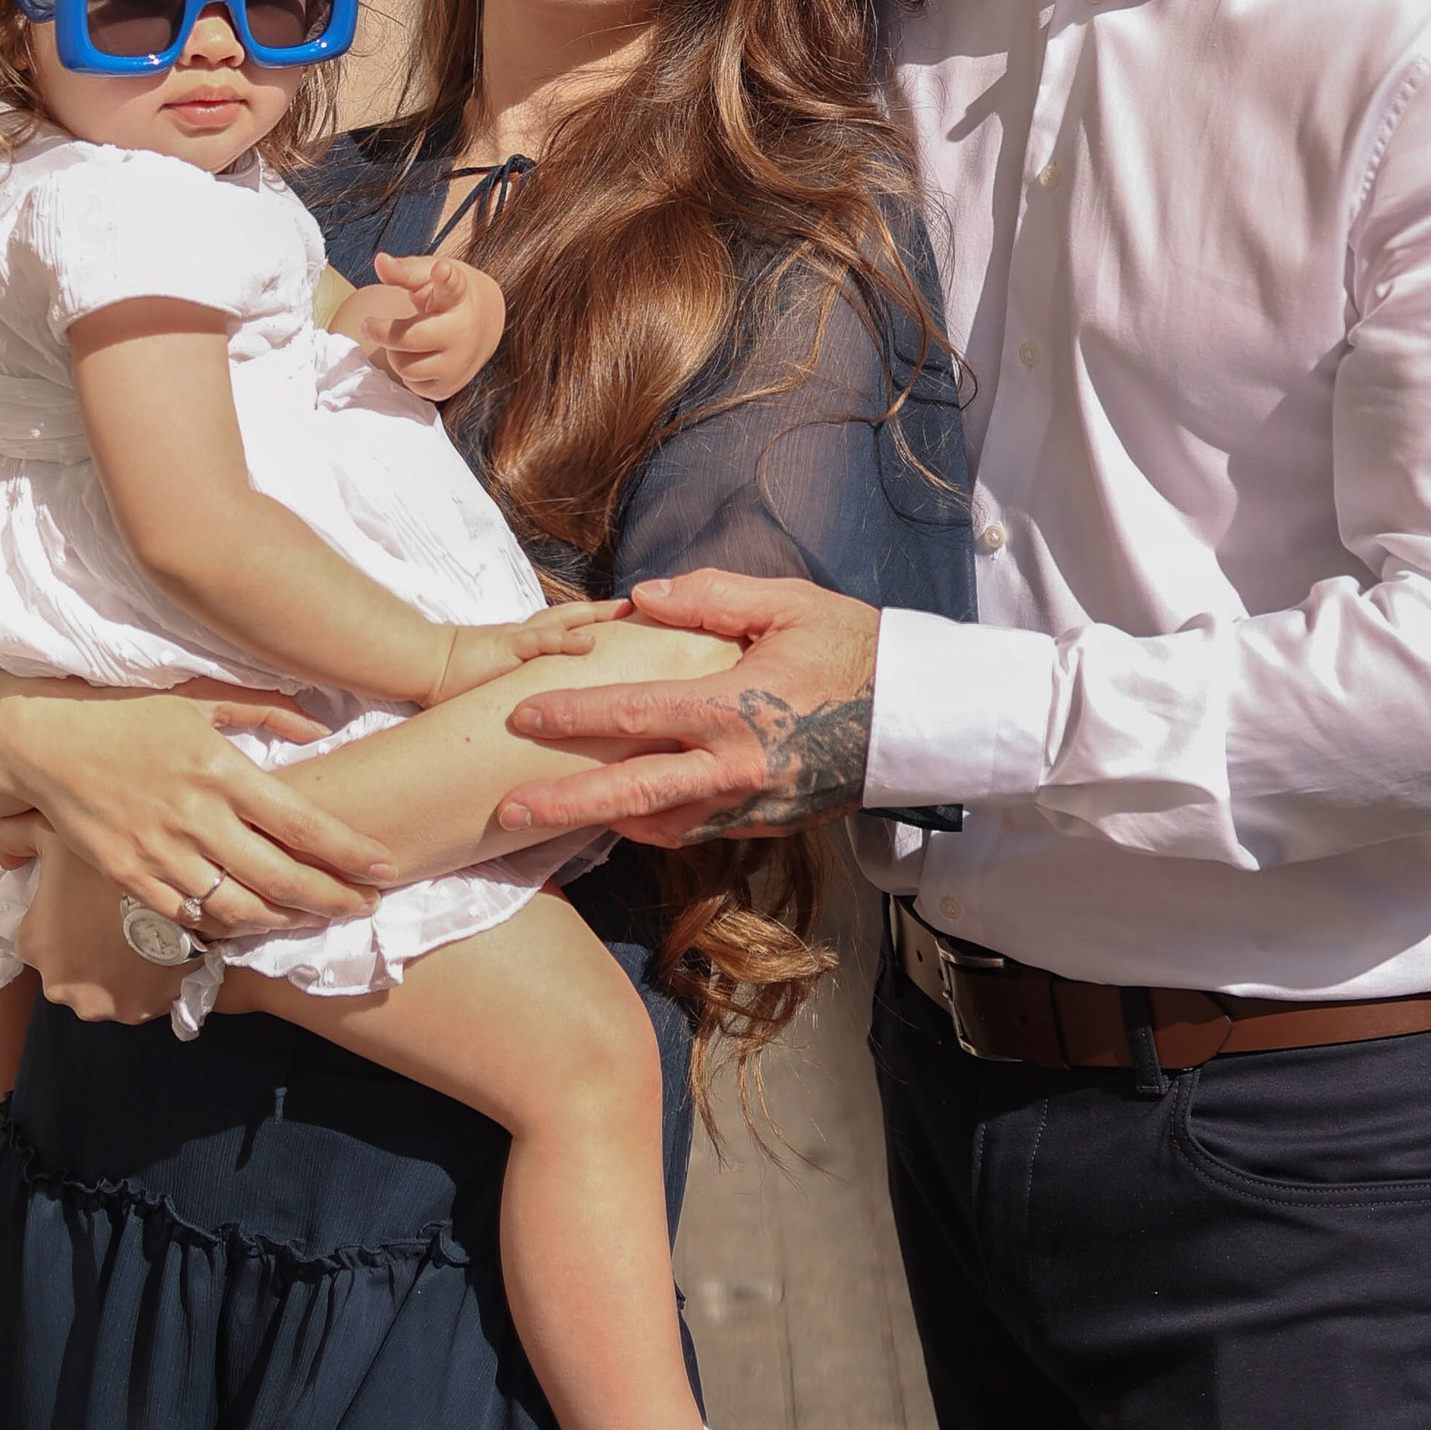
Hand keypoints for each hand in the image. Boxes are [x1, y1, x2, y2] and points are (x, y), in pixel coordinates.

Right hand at [0, 680, 397, 927]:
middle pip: (280, 876)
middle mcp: (196, 817)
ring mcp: (161, 853)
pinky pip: (190, 917)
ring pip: (239, 907)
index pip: (300, 822)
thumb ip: (265, 711)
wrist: (44, 743)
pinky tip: (253, 922)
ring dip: (286, 920)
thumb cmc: (127, 716)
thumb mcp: (198, 696)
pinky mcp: (131, 878)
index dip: (348, 852)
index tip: (385, 866)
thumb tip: (323, 727)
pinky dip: (227, 926)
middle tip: (365, 907)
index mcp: (220, 770)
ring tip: (315, 918)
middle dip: (332, 899)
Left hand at [18, 832, 186, 1022]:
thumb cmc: (111, 867)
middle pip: (67, 961)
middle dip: (85, 943)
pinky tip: (156, 950)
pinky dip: (141, 980)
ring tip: (139, 931)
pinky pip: (132, 996)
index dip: (63, 911)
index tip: (88, 897)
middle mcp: (56, 984)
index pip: (39, 929)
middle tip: (115, 913)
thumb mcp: (54, 832)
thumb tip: (4, 857)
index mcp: (32, 943)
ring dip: (112, 967)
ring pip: (99, 984)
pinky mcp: (133, 1014)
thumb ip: (14, 835)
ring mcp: (96, 1005)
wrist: (183, 896)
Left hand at [341, 252, 505, 400]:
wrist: (485, 324)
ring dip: (396, 353)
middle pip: (409, 338)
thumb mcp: (429, 276)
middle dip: (380, 331)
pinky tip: (418, 357)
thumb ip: (404, 270)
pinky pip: (412, 385)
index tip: (441, 270)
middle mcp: (464, 331)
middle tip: (367, 323)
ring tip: (405, 339)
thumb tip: (379, 260)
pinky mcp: (451, 387)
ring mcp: (459, 363)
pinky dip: (408, 371)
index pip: (452, 286)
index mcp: (458, 296)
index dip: (445, 278)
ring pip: (405, 367)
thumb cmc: (448, 296)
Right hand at [430, 597, 623, 703]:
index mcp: (524, 644)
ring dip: (596, 616)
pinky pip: (540, 641)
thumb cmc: (452, 679)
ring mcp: (517, 640)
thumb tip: (540, 711)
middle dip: (605, 612)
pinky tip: (590, 643)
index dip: (592, 622)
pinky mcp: (505, 648)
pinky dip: (565, 640)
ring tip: (627, 613)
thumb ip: (519, 688)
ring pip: (563, 620)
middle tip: (638, 608)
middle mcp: (526, 637)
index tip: (622, 620)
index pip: (563, 627)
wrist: (421, 665)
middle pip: (572, 616)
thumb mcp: (495, 683)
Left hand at [497, 571, 880, 844]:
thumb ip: (711, 597)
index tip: (522, 714)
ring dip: (603, 823)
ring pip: (660, 825)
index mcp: (734, 708)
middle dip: (563, 803)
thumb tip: (642, 598)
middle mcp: (736, 768)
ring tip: (554, 817)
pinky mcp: (769, 824)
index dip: (572, 714)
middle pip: (631, 794)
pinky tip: (629, 818)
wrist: (922, 718)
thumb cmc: (856, 650)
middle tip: (507, 810)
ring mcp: (752, 805)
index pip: (634, 714)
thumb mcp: (788, 604)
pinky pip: (697, 831)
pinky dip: (655, 827)